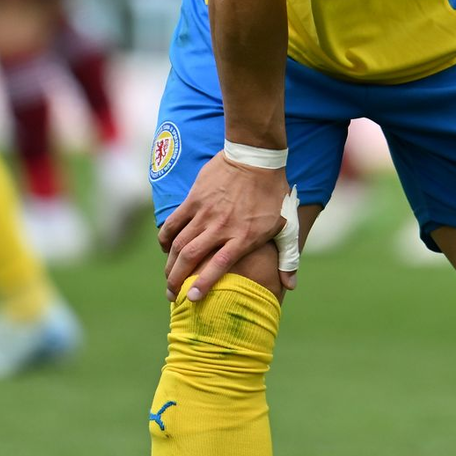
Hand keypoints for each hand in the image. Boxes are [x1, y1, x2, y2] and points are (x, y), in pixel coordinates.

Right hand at [158, 152, 295, 302]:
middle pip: (192, 258)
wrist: (256, 156)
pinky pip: (173, 222)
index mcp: (243, 236)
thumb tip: (290, 286)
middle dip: (177, 280)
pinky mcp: (194, 198)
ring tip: (167, 278)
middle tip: (172, 294)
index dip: (203, 284)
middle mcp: (221, 227)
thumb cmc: (273, 193)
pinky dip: (165, 238)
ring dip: (170, 264)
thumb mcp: (286, 225)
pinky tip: (165, 248)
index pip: (218, 266)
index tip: (192, 299)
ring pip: (179, 243)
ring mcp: (205, 212)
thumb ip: (288, 257)